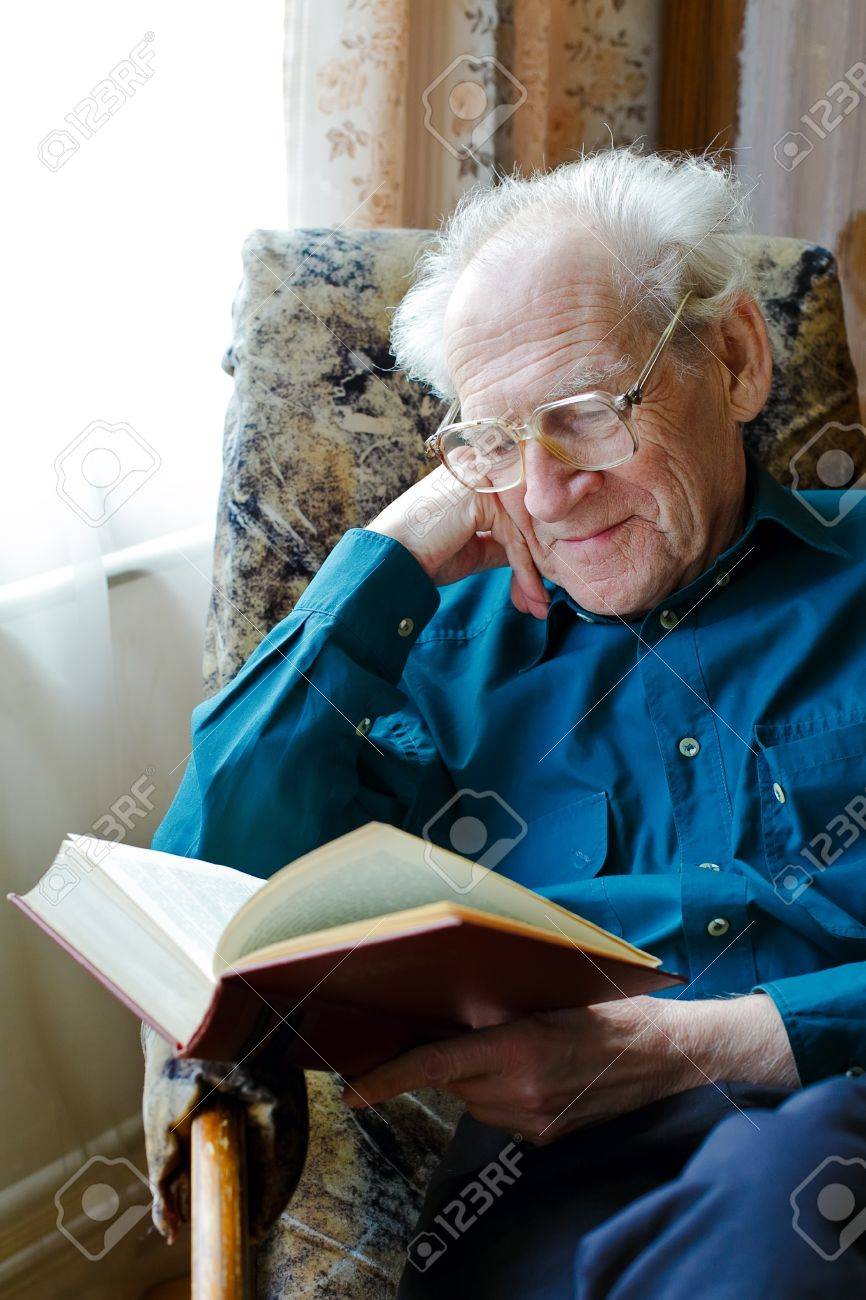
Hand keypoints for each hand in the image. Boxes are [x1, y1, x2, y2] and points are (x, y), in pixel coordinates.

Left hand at [342, 994, 799, 1143]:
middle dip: (441, 1056)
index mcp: (520, 1048)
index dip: (387, 1077)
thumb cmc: (615, 1006)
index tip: (352, 1088)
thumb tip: (451, 992)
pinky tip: (524, 1067)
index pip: (435, 1065)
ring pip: (472, 1099)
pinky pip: (497, 1113)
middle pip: (450, 1079)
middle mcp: (522, 1092)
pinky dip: (495, 1091)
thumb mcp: (556, 989)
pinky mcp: (544, 1135)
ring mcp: (534, 1120)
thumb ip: (502, 999)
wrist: (670, 1053)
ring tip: (503, 1042)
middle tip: (448, 1023)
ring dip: (471, 1074)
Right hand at [366, 465, 548, 618]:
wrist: (391, 559)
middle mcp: (477, 465)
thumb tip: (532, 554)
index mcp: (473, 471)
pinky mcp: (481, 494)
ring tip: (539, 604)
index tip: (537, 584)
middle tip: (542, 600)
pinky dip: (524, 570)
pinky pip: (513, 537)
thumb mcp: (473, 548)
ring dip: (533, 572)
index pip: (514, 509)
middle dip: (535, 562)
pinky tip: (532, 594)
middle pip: (522, 517)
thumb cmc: (423, 553)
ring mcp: (479, 475)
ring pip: (521, 529)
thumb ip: (502, 542)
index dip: (528, 549)